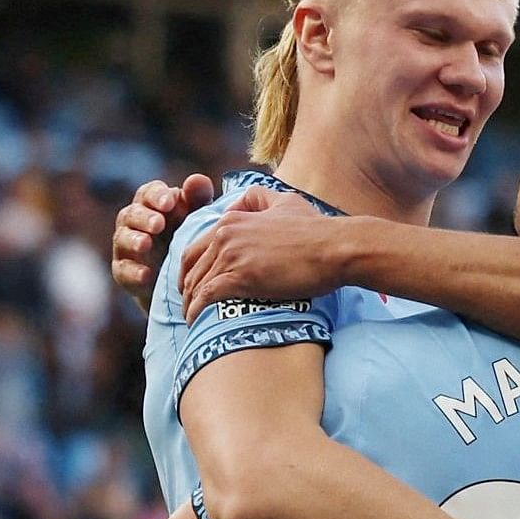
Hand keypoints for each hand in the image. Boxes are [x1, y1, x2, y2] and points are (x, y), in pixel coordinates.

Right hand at [111, 174, 211, 297]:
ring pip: (123, 239)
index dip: (157, 196)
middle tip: (158, 224)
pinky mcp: (123, 271)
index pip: (149, 193)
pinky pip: (123, 270)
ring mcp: (126, 246)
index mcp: (152, 204)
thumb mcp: (199, 218)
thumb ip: (199, 198)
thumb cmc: (190, 237)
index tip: (169, 202)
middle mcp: (135, 222)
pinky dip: (133, 272)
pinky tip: (145, 275)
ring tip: (146, 244)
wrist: (183, 278)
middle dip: (144, 218)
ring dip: (133, 240)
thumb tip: (196, 180)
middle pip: (133, 214)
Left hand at [179, 192, 358, 317]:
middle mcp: (225, 235)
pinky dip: (196, 309)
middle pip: (190, 265)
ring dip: (190, 301)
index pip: (197, 245)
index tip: (193, 280)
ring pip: (196, 282)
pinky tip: (195, 320)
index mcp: (232, 219)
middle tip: (188, 301)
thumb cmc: (316, 229)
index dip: (190, 265)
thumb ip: (261, 198)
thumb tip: (244, 202)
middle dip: (185, 285)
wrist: (334, 249)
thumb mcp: (285, 201)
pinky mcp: (240, 278)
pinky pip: (206, 296)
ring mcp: (231, 256)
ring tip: (192, 317)